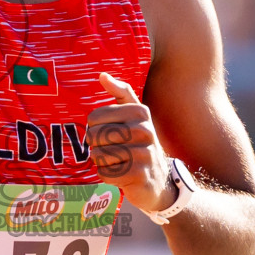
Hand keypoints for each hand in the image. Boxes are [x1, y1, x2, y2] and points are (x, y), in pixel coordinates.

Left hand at [87, 72, 175, 215]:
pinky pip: (105, 173)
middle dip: (97, 147)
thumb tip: (102, 75)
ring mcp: (143, 153)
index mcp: (140, 112)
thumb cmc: (140, 143)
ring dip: (102, 162)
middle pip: (94, 136)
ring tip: (118, 162)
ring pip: (98, 156)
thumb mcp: (135, 115)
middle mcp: (144, 130)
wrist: (160, 180)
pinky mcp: (139, 174)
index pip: (94, 117)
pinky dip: (108, 176)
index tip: (110, 134)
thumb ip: (120, 92)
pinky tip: (123, 175)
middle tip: (113, 151)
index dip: (95, 128)